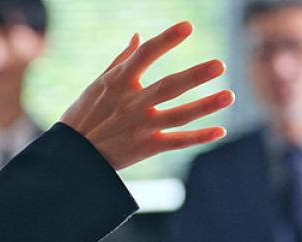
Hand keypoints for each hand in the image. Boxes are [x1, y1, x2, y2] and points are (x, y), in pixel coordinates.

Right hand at [62, 21, 234, 169]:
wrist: (71, 154)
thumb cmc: (82, 116)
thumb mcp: (96, 85)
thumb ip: (121, 61)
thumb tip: (138, 36)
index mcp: (118, 83)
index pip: (145, 56)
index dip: (166, 41)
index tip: (188, 27)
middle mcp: (131, 104)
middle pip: (169, 87)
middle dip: (195, 76)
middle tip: (220, 65)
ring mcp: (140, 127)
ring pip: (179, 115)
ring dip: (205, 106)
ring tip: (229, 95)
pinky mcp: (145, 148)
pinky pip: (177, 141)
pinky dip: (198, 137)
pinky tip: (220, 130)